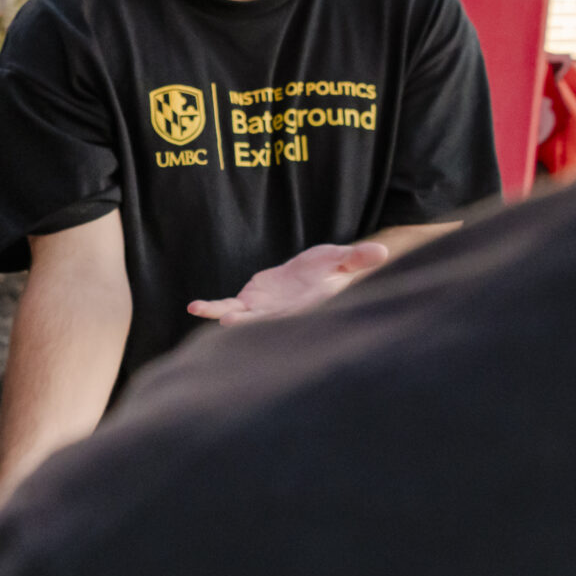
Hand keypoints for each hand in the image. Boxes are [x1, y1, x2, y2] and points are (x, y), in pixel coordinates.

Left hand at [187, 241, 389, 326]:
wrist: (313, 274)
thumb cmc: (331, 270)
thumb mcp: (343, 260)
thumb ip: (357, 258)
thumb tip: (381, 252)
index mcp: (306, 309)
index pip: (292, 316)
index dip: (277, 320)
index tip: (265, 319)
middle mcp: (281, 316)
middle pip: (262, 322)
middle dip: (247, 324)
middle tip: (228, 321)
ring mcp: (262, 312)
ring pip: (240, 317)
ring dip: (224, 316)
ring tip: (203, 309)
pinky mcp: (248, 303)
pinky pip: (226, 307)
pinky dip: (211, 308)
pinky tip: (194, 306)